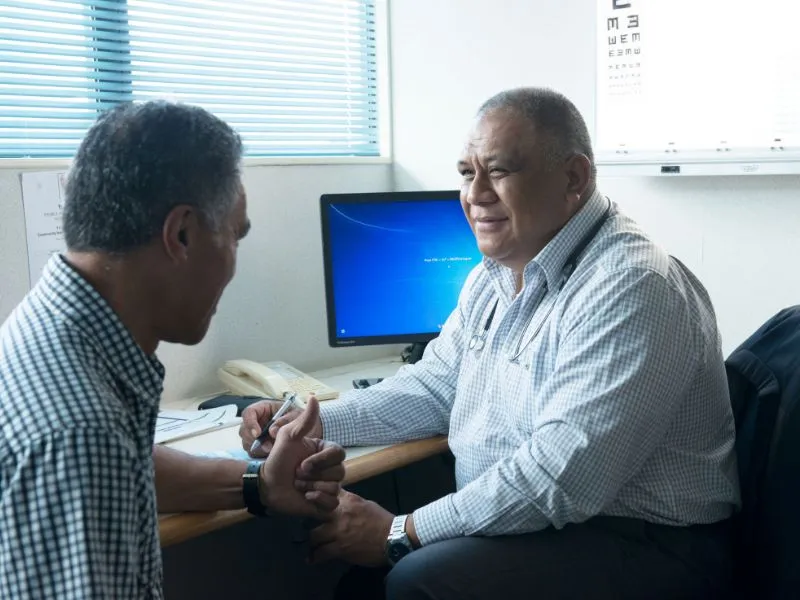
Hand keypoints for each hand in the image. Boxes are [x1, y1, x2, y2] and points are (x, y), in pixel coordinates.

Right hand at [239, 397, 321, 456]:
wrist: (307, 431)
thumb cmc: (301, 418)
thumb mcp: (297, 415)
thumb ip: (286, 420)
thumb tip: (272, 431)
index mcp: (263, 409)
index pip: (248, 413)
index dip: (250, 423)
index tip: (258, 434)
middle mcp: (256, 421)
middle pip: (244, 430)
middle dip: (254, 441)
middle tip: (268, 448)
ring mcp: (255, 434)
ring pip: (247, 443)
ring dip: (258, 449)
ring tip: (274, 451)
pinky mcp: (258, 446)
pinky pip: (252, 452)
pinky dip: (260, 455)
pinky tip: (272, 455)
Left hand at [259, 396, 344, 518]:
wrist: (267, 485)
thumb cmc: (278, 459)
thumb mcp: (289, 436)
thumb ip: (304, 419)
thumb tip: (314, 396)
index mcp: (326, 452)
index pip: (339, 453)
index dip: (321, 460)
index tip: (303, 463)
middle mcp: (331, 468)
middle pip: (339, 472)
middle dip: (313, 475)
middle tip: (297, 474)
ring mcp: (330, 486)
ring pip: (334, 487)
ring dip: (311, 487)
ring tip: (298, 485)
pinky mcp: (326, 503)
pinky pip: (332, 503)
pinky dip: (317, 500)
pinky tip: (305, 497)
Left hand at [309, 491, 393, 566]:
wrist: (393, 538)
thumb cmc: (381, 520)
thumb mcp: (364, 504)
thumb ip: (349, 502)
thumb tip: (337, 501)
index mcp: (347, 500)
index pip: (324, 494)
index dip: (313, 496)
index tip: (306, 498)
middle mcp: (340, 514)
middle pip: (313, 515)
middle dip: (309, 522)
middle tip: (310, 527)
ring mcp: (339, 532)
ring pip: (314, 536)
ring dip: (313, 541)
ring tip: (312, 545)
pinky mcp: (340, 549)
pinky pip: (321, 553)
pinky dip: (315, 557)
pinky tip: (311, 559)